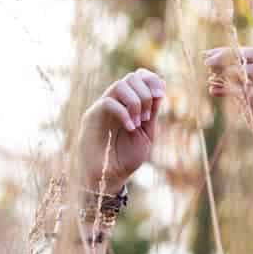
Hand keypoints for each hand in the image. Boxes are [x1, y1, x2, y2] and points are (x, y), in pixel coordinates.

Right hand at [76, 68, 165, 192]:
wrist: (109, 177)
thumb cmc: (126, 158)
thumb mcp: (147, 133)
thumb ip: (152, 112)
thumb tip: (161, 87)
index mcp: (130, 104)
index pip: (139, 76)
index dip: (152, 79)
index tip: (160, 95)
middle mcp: (116, 102)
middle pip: (131, 77)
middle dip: (145, 94)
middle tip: (147, 117)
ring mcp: (102, 108)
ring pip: (119, 85)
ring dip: (135, 102)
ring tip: (138, 123)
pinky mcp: (92, 117)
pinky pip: (108, 102)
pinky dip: (123, 112)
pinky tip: (130, 128)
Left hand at [203, 46, 252, 147]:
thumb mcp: (249, 105)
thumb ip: (235, 91)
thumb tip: (211, 82)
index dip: (230, 51)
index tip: (207, 54)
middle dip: (229, 54)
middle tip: (206, 61)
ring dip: (229, 72)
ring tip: (210, 78)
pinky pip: (252, 91)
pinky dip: (231, 89)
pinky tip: (215, 91)